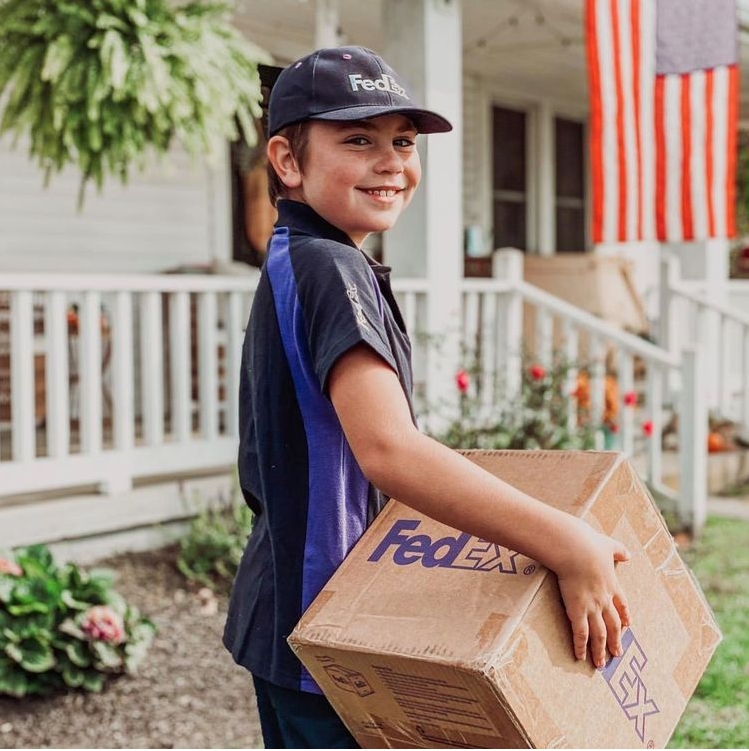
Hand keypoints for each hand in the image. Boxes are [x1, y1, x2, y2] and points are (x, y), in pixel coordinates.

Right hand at [554, 522, 631, 667]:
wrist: (574, 548)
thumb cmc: (588, 543)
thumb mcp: (607, 544)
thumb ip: (618, 550)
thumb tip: (628, 553)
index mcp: (612, 583)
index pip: (621, 605)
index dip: (624, 616)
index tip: (628, 626)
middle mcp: (604, 599)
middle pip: (613, 625)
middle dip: (615, 640)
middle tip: (617, 654)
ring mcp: (592, 606)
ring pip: (599, 634)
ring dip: (601, 650)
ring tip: (601, 664)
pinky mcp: (577, 610)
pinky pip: (580, 634)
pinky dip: (581, 647)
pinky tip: (580, 657)